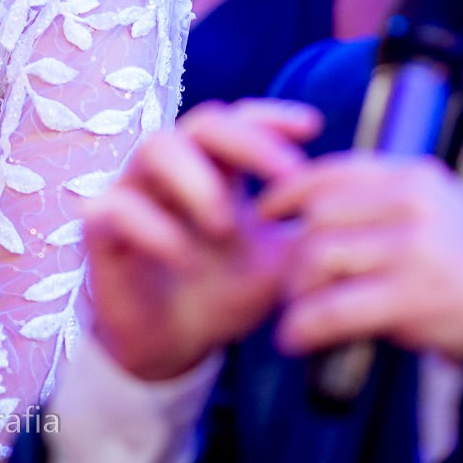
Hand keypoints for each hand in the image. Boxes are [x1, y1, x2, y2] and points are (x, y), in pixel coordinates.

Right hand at [81, 99, 321, 379]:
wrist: (175, 344)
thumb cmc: (223, 291)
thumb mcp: (278, 265)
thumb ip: (309, 236)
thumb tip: (361, 211)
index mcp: (215, 168)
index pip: (239, 122)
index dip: (271, 117)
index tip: (313, 127)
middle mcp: (173, 170)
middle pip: (201, 121)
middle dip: (246, 140)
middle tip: (283, 174)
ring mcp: (134, 192)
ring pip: (155, 148)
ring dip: (198, 180)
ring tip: (225, 223)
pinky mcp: (101, 229)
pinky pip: (115, 207)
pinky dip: (152, 226)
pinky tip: (182, 255)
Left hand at [257, 152, 462, 362]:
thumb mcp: (446, 212)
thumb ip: (391, 204)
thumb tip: (319, 210)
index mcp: (418, 176)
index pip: (336, 171)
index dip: (290, 189)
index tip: (269, 210)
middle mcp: (413, 203)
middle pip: (319, 214)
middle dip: (294, 250)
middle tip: (290, 281)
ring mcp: (413, 248)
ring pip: (319, 256)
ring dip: (297, 290)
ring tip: (296, 312)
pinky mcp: (411, 297)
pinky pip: (334, 308)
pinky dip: (305, 325)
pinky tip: (295, 340)